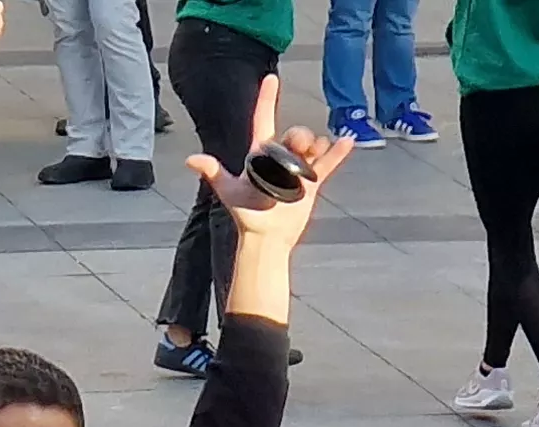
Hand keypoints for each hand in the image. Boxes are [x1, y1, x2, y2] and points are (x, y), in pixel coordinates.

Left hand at [181, 73, 347, 244]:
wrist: (266, 236)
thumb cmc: (246, 214)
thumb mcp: (229, 191)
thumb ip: (213, 172)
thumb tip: (191, 159)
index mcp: (260, 154)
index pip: (264, 119)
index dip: (267, 98)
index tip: (271, 77)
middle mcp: (280, 157)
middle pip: (294, 134)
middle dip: (300, 135)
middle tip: (301, 147)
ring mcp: (298, 169)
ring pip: (311, 145)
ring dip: (316, 144)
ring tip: (315, 153)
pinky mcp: (312, 182)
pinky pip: (327, 164)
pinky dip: (338, 152)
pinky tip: (347, 141)